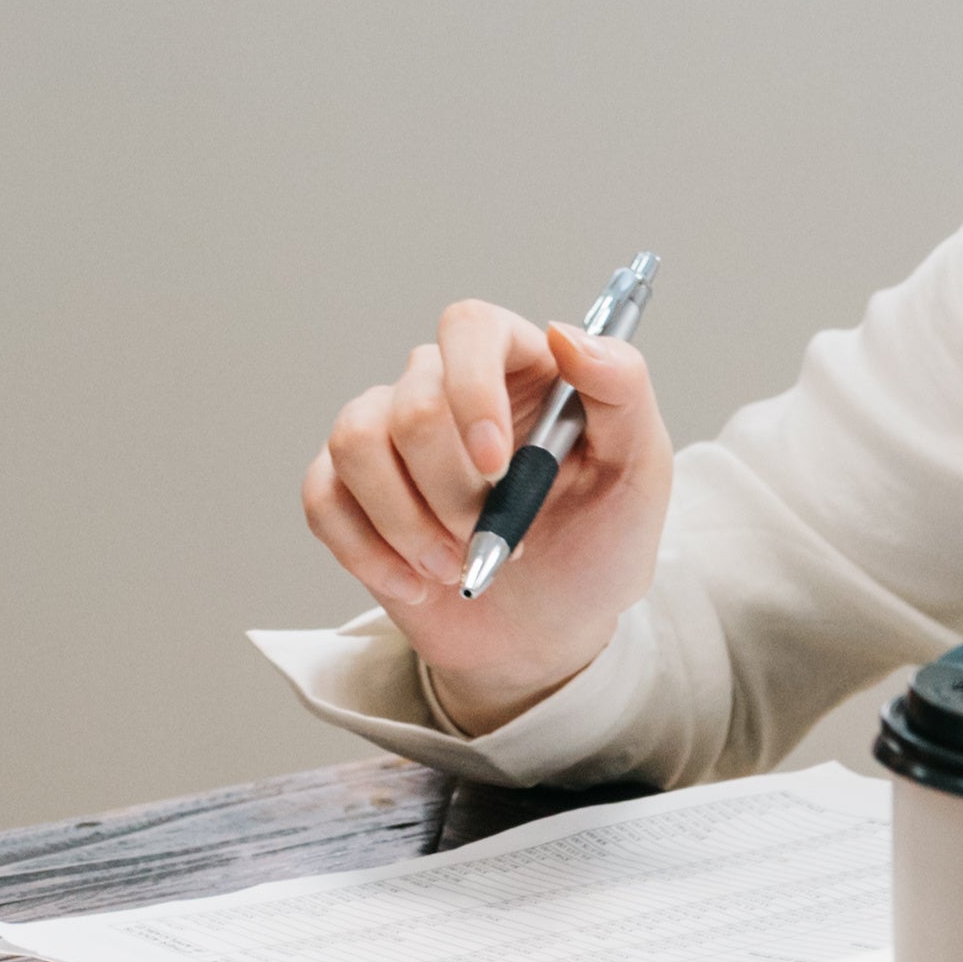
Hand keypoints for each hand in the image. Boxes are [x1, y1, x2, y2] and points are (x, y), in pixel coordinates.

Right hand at [300, 300, 675, 729]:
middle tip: (496, 540)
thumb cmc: (597, 547)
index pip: (469, 327)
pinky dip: (368, 552)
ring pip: (356, 443)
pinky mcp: (348, 488)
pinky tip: (416, 583)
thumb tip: (567, 333)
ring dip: (407, 524)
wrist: (548, 634)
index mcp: (518, 365)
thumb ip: (623, 391)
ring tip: (455, 566)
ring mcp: (389, 434)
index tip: (498, 464)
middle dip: (452, 492)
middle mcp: (445, 386)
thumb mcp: (640, 473)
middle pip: (412, 402)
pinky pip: (322, 496)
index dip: (472, 388)